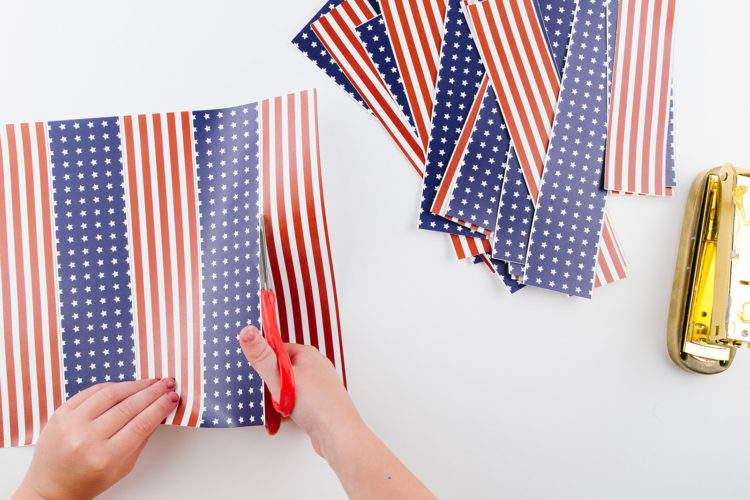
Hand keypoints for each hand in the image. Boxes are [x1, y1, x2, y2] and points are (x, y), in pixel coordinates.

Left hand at [14, 378, 179, 499]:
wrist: (49, 487)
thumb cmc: (86, 481)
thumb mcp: (121, 468)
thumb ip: (140, 440)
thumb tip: (157, 413)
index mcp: (104, 457)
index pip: (141, 423)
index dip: (160, 407)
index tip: (172, 397)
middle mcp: (86, 439)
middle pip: (129, 406)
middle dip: (153, 392)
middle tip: (167, 384)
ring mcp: (71, 424)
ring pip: (111, 394)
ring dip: (135, 385)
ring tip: (149, 382)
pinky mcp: (60, 413)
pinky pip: (91, 391)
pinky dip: (112, 386)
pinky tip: (125, 385)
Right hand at [238, 326, 362, 458]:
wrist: (339, 435)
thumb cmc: (317, 405)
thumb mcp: (281, 378)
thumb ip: (262, 357)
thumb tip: (247, 332)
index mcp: (307, 354)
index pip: (277, 348)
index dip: (265, 362)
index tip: (259, 374)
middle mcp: (315, 367)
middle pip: (281, 370)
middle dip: (272, 384)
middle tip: (272, 394)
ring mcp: (318, 385)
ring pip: (288, 388)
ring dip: (279, 399)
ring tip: (282, 408)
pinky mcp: (318, 402)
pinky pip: (296, 402)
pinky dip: (289, 409)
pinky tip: (289, 417)